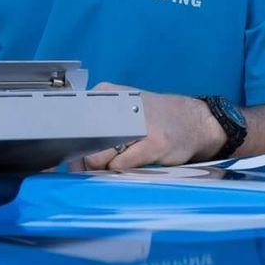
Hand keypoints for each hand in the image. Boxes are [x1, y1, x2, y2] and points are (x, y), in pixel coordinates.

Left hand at [79, 86, 225, 171]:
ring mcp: (138, 123)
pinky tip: (134, 162)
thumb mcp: (119, 116)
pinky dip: (122, 170)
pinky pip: (120, 165)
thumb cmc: (153, 121)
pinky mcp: (154, 142)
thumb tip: (70, 163)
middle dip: (86, 162)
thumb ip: (94, 134)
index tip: (77, 159)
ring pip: (98, 158)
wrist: (194, 121)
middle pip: (82, 145)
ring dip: (105, 168)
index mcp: (104, 93)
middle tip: (100, 165)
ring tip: (122, 159)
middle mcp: (118, 104)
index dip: (72, 148)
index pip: (71, 126)